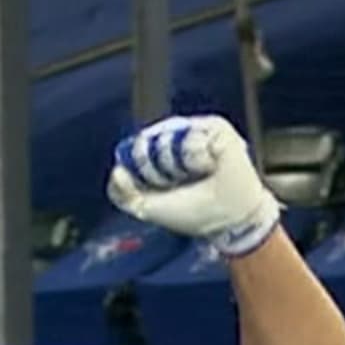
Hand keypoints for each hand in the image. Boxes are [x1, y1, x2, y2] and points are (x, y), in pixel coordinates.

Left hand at [106, 115, 282, 258]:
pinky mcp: (217, 128)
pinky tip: (210, 165)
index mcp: (162, 158)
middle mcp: (179, 141)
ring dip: (181, 162)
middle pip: (151, 138)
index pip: (139, 149)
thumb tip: (116, 171)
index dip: (141, 164)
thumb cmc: (194, 214)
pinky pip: (194, 131)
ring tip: (198, 174)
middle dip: (158, 166)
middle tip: (177, 182)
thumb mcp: (147, 208)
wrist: (228, 216)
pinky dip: (198, 154)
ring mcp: (199, 132)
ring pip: (171, 133)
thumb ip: (122, 194)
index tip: (157, 184)